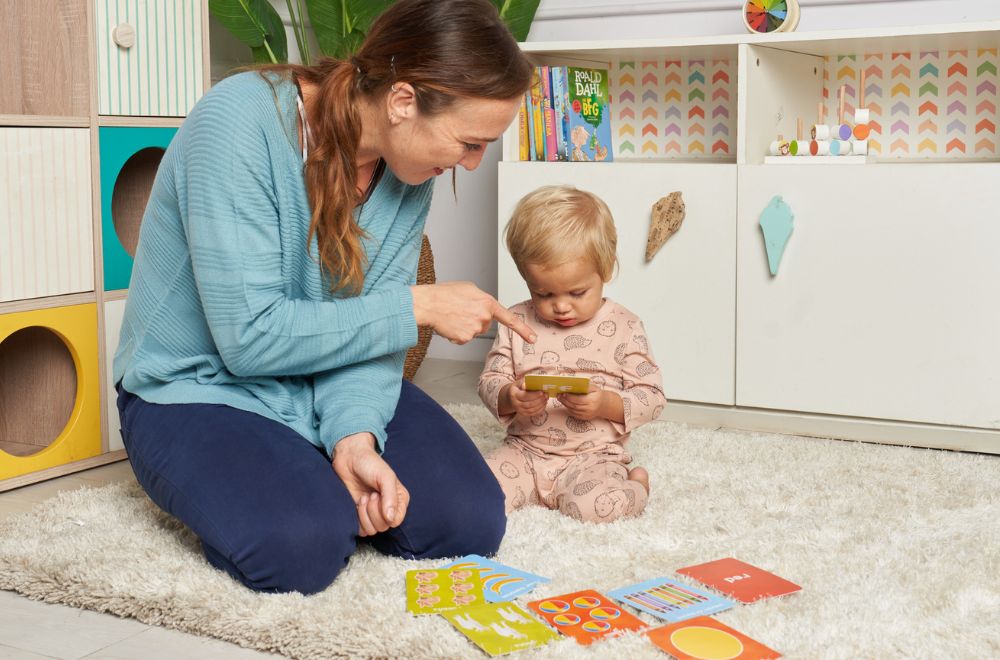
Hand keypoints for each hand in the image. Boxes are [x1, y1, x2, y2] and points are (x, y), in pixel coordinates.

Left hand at [332, 432, 409, 535]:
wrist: (349, 459)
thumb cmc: (370, 464)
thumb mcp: (385, 477)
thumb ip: (390, 497)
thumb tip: (390, 518)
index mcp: (400, 500)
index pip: (396, 521)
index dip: (385, 513)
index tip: (378, 496)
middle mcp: (389, 509)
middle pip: (383, 527)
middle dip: (373, 511)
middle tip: (370, 494)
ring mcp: (374, 513)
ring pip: (372, 530)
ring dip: (364, 514)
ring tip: (364, 497)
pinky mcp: (361, 516)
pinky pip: (361, 530)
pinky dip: (357, 519)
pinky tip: (357, 503)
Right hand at [411, 282, 535, 344]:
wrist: (429, 303)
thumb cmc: (445, 294)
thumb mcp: (469, 288)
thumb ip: (482, 299)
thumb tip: (484, 306)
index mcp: (487, 303)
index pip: (509, 318)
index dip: (522, 329)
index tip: (533, 338)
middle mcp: (484, 317)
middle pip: (485, 325)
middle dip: (475, 320)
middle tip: (460, 310)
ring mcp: (475, 328)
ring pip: (474, 332)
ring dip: (465, 326)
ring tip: (453, 315)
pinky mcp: (465, 338)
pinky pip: (464, 339)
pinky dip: (457, 334)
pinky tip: (450, 324)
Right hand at [500, 381, 547, 416]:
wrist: (511, 396)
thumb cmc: (518, 388)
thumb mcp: (519, 383)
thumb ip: (524, 382)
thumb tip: (527, 384)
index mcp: (514, 394)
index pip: (524, 396)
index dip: (534, 395)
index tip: (542, 392)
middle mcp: (515, 404)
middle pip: (529, 404)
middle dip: (539, 400)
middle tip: (546, 395)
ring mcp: (519, 410)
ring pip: (532, 410)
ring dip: (541, 405)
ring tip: (546, 399)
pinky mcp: (523, 414)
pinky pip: (533, 413)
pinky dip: (540, 409)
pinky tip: (544, 404)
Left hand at [558, 389, 609, 420]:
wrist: (604, 405)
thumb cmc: (597, 394)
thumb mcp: (594, 388)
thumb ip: (585, 386)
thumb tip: (574, 385)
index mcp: (592, 401)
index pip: (578, 400)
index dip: (569, 397)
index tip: (563, 392)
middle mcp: (590, 409)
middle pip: (574, 406)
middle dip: (565, 400)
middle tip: (559, 395)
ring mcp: (587, 415)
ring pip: (572, 410)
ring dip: (565, 404)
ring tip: (560, 398)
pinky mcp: (584, 418)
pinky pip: (574, 413)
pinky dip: (568, 408)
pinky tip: (565, 403)